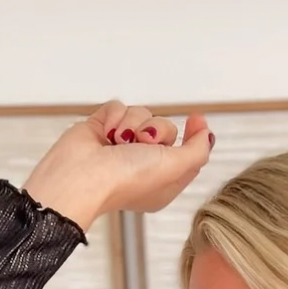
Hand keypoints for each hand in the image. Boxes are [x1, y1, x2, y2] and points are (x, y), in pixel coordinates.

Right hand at [22, 100, 213, 229]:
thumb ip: (197, 151)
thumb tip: (207, 134)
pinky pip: (119, 107)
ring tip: (120, 142)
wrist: (81, 176)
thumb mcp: (175, 169)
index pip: (187, 152)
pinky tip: (106, 135)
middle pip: (166, 128)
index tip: (196, 118)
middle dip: (157, 130)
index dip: (194, 135)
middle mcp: (143, 163)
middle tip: (143, 144)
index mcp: (163, 181)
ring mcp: (122, 146)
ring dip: (133, 124)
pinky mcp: (103, 129)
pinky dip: (114, 118)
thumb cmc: (125, 180)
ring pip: (142, 114)